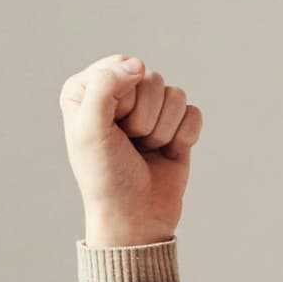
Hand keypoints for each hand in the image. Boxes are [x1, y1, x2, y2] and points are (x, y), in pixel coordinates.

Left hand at [61, 55, 202, 249]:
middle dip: (145, 117)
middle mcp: (119, 94)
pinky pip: (193, 113)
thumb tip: (139, 64)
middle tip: (130, 143)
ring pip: (175, 95)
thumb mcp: (91, 130)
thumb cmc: (106, 177)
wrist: (136, 217)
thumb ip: (105, 86)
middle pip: (151, 79)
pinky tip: (168, 153)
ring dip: (164, 130)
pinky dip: (184, 137)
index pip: (121, 66)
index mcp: (89, 89)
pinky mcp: (176, 126)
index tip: (112, 127)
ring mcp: (150, 110)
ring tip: (146, 150)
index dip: (122, 97)